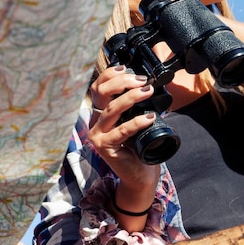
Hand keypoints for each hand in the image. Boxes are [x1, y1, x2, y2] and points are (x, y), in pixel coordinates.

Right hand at [88, 65, 159, 195]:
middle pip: (101, 93)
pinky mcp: (104, 147)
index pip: (98, 88)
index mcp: (100, 114)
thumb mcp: (135, 122)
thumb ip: (134, 107)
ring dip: (130, 98)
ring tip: (148, 92)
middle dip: (122, 82)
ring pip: (111, 109)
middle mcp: (95, 122)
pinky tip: (149, 118)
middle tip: (142, 81)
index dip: (109, 75)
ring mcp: (97, 135)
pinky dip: (136, 122)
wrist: (139, 176)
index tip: (126, 68)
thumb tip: (147, 86)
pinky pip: (122, 130)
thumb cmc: (138, 149)